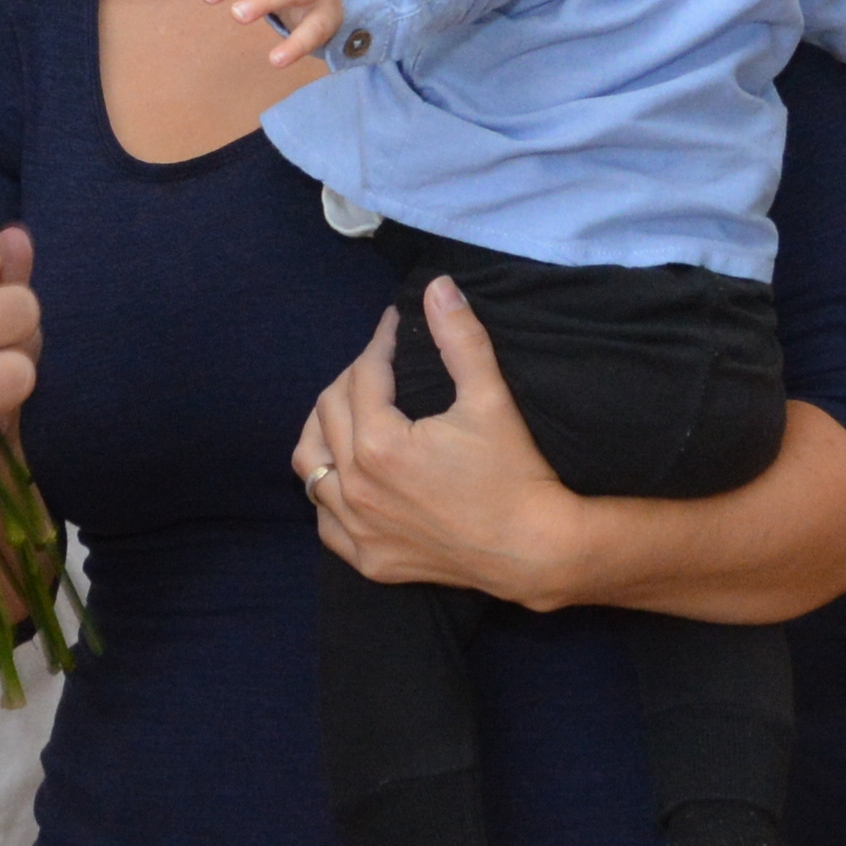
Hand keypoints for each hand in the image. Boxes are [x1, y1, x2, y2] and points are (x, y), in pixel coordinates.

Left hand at [293, 283, 595, 610]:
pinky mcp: (368, 559)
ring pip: (310, 465)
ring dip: (324, 432)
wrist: (536, 551)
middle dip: (353, 378)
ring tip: (349, 412)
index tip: (396, 328)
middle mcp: (356, 487)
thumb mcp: (491, 399)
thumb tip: (437, 287)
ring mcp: (357, 528)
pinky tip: (349, 477)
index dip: (379, 343)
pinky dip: (329, 493)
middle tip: (380, 364)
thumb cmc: (516, 473)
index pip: (363, 374)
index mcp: (379, 444)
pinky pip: (324, 520)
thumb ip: (460, 339)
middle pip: (329, 410)